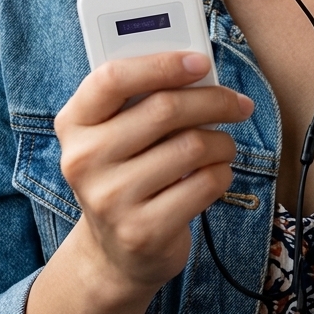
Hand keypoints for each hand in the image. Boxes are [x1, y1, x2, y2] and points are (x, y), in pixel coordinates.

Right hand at [52, 52, 253, 308]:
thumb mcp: (119, 129)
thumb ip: (146, 95)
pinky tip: (215, 174)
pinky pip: (205, 184)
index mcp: (75, 122)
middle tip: (238, 104)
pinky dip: (222, 173)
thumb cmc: (128, 170)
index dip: (162, 64)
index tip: (201, 61)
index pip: (113, 77)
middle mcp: (84, 159)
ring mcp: (109, 199)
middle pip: (164, 108)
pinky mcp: (141, 231)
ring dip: (223, 142)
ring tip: (223, 146)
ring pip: (192, 146)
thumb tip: (201, 69)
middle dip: (214, 100)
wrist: (114, 251)